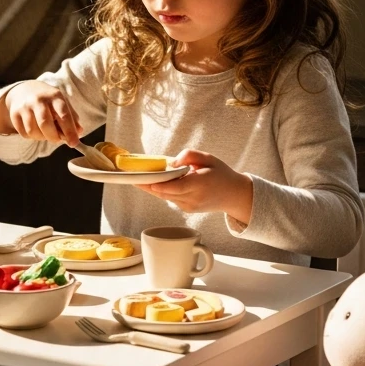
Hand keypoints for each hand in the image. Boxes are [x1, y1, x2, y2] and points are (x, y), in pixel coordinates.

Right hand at [0, 81, 81, 144]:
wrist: (24, 90)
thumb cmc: (48, 101)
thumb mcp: (62, 104)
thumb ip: (72, 118)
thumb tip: (79, 133)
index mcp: (54, 96)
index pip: (63, 115)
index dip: (69, 131)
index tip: (74, 143)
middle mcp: (38, 99)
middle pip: (45, 124)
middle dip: (53, 137)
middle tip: (57, 139)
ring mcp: (25, 106)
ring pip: (33, 131)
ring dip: (42, 137)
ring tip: (45, 132)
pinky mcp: (14, 114)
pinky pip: (24, 134)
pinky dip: (32, 136)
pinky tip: (35, 129)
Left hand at [136, 149, 253, 222]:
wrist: (233, 195)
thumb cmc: (221, 174)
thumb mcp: (209, 158)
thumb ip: (190, 156)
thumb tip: (172, 162)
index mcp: (199, 185)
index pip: (175, 187)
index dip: (159, 185)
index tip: (146, 181)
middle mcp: (192, 199)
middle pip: (165, 193)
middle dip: (148, 185)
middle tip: (131, 177)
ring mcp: (188, 206)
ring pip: (165, 196)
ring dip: (153, 187)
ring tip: (138, 178)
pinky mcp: (186, 209)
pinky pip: (170, 198)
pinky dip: (163, 190)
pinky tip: (155, 182)